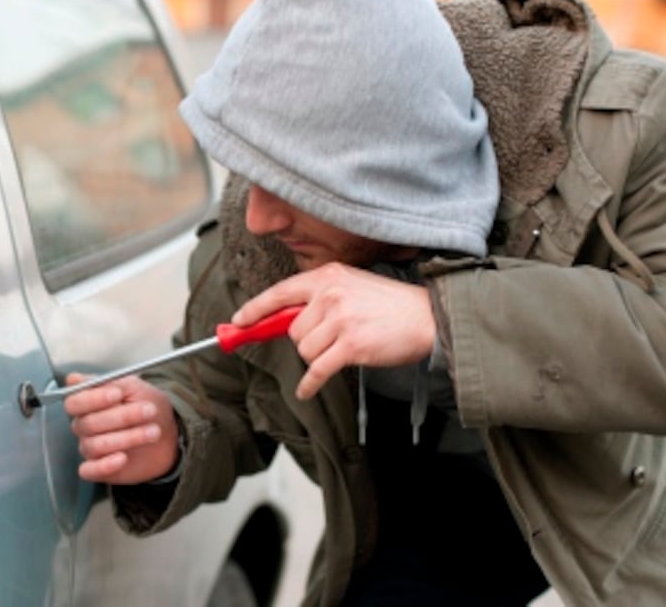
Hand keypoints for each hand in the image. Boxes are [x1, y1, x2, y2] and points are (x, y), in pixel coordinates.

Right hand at [63, 375, 178, 484]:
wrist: (168, 432)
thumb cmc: (147, 406)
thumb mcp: (134, 387)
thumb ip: (108, 382)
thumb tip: (75, 379)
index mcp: (87, 404)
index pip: (74, 402)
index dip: (93, 399)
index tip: (118, 394)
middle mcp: (85, 426)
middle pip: (89, 423)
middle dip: (122, 417)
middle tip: (149, 411)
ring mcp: (91, 447)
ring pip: (95, 445)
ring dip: (127, 438)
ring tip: (153, 432)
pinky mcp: (99, 469)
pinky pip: (89, 471)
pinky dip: (104, 465)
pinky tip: (122, 458)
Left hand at [232, 263, 435, 399]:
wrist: (427, 318)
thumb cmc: (390, 305)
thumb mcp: (353, 286)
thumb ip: (320, 298)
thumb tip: (283, 320)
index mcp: (327, 276)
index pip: (279, 292)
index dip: (255, 309)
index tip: (238, 321)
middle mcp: (330, 294)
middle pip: (292, 330)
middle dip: (306, 341)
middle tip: (332, 340)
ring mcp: (340, 320)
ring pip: (304, 351)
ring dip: (318, 358)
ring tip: (343, 349)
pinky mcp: (350, 345)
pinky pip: (316, 371)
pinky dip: (310, 384)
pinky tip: (307, 389)